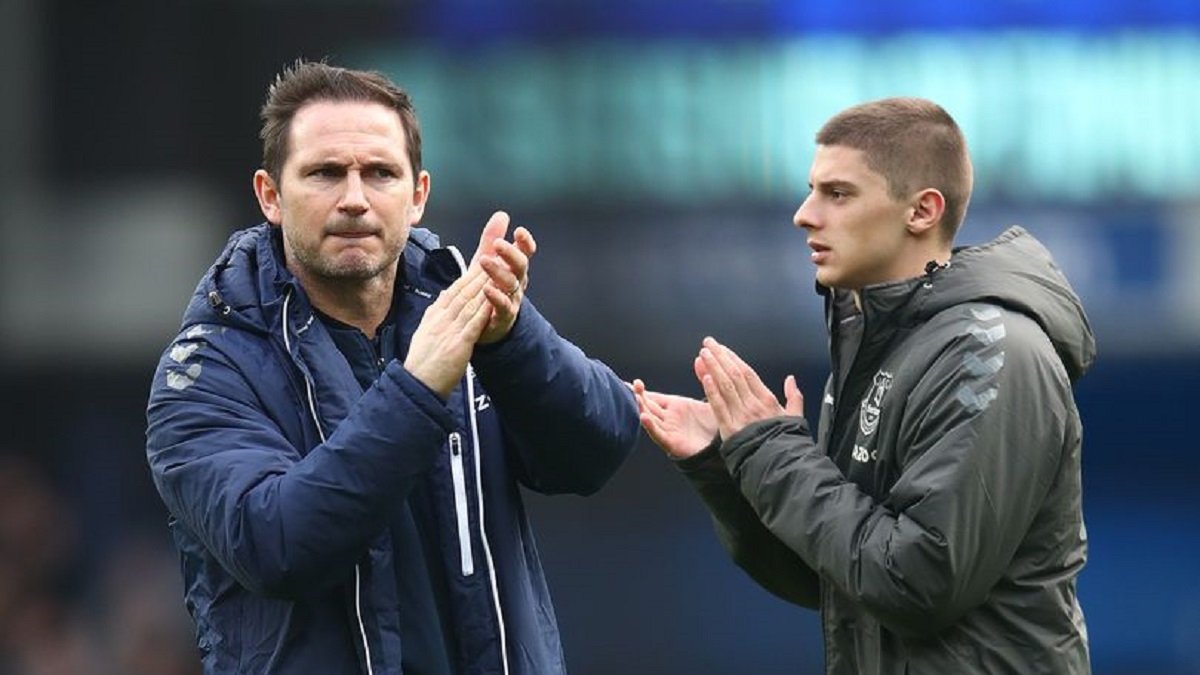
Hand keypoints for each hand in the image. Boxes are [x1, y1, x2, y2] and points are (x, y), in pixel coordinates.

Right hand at [404, 266, 492, 397]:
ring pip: (469, 303)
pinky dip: (483, 310)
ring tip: (496, 273)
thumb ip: (436, 313)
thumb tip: (443, 297)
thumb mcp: (425, 331)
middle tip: (493, 259)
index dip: (468, 275)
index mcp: (434, 316)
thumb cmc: (422, 363)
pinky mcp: (458, 345)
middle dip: (479, 273)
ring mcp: (449, 331)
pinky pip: (473, 324)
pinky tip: (493, 300)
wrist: (417, 384)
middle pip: (462, 291)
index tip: (480, 263)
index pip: (453, 290)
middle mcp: (441, 319)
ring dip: (484, 287)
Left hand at [470, 211, 536, 344]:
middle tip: (498, 244)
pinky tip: (486, 289)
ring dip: (498, 271)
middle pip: (520, 266)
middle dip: (511, 254)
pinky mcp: (502, 317)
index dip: (525, 243)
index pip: (525, 253)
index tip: (519, 231)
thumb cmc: (487, 290)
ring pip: (511, 284)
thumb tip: (502, 214)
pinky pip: (502, 307)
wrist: (484, 326)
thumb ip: (492, 240)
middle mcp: (517, 283)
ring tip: (484, 260)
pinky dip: (496, 297)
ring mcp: (512, 301)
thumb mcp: (488, 262)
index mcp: (514, 269)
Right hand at [631, 379, 717, 459]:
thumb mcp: (709, 397)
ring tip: (635, 397)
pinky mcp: (673, 443)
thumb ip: (704, 378)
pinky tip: (644, 417)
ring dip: (641, 408)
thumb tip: (699, 358)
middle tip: (629, 385)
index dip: (640, 390)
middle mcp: (668, 418)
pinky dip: (650, 427)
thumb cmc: (715, 425)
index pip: (653, 396)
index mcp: (675, 406)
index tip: (628, 382)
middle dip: (638, 395)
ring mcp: (669, 430)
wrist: (724, 448)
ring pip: (650, 417)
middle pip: (648, 405)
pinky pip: (658, 434)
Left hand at [695, 337, 803, 439]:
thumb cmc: (786, 442)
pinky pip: (719, 406)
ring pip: (725, 386)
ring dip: (713, 367)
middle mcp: (753, 404)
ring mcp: (741, 415)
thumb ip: (793, 397)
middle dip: (720, 357)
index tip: (722, 349)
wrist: (780, 464)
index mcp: (767, 399)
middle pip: (734, 374)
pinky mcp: (730, 429)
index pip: (747, 373)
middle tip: (708, 343)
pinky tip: (705, 377)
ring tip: (703, 354)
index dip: (733, 358)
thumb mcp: (794, 417)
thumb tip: (791, 379)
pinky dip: (711, 391)